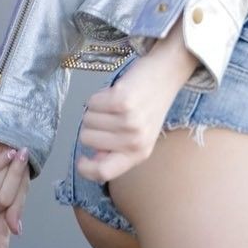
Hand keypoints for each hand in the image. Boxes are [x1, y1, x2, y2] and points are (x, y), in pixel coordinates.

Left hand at [0, 131, 29, 247]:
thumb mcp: (23, 182)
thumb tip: (15, 230)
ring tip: (12, 152)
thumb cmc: (14, 158)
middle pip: (2, 201)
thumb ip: (17, 204)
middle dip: (15, 177)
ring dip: (6, 167)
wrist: (5, 132)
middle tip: (23, 157)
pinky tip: (5, 153)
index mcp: (0, 209)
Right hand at [77, 18, 200, 184]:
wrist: (166, 74)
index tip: (81, 159)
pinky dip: (97, 96)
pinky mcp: (121, 100)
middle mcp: (134, 141)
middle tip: (110, 115)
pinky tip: (113, 93)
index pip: (103, 172)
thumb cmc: (149, 105)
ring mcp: (128, 121)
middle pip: (87, 140)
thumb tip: (94, 159)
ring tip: (114, 104)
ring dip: (95, 110)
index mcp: (139, 154)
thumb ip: (118, 150)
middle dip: (92, 126)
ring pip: (87, 120)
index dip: (86, 169)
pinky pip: (91, 103)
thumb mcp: (140, 135)